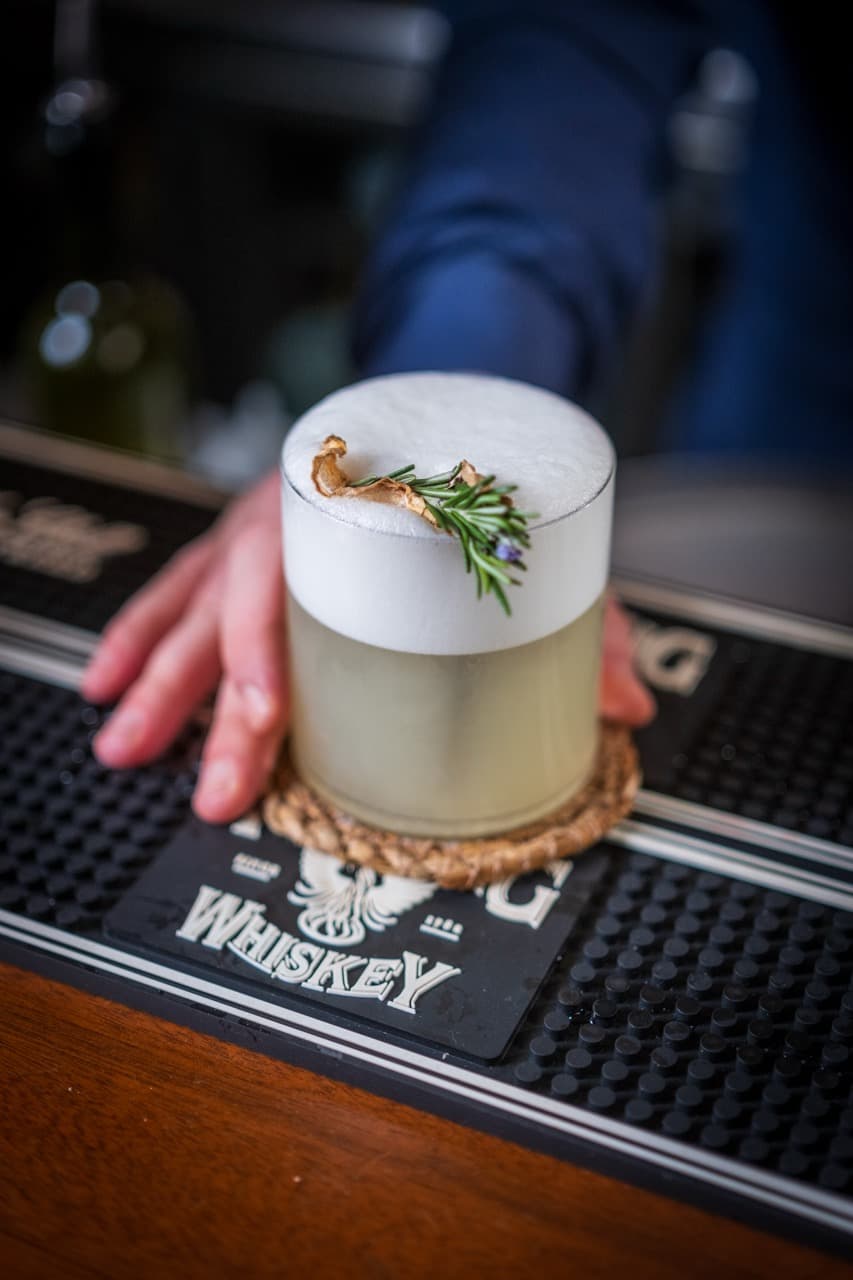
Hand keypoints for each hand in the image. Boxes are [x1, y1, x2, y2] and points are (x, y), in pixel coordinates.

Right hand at [82, 474, 653, 824]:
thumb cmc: (473, 470)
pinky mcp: (241, 544)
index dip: (271, 655)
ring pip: (190, 604)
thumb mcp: (534, 540)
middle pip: (233, 615)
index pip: (296, 584)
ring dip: (154, 680)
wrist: (438, 390)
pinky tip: (109, 679)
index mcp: (354, 509)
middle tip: (210, 791)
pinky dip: (142, 636)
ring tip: (119, 744)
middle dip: (209, 708)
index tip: (265, 715)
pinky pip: (178, 590)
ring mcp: (257, 529)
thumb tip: (625, 706)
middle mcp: (291, 517)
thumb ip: (583, 618)